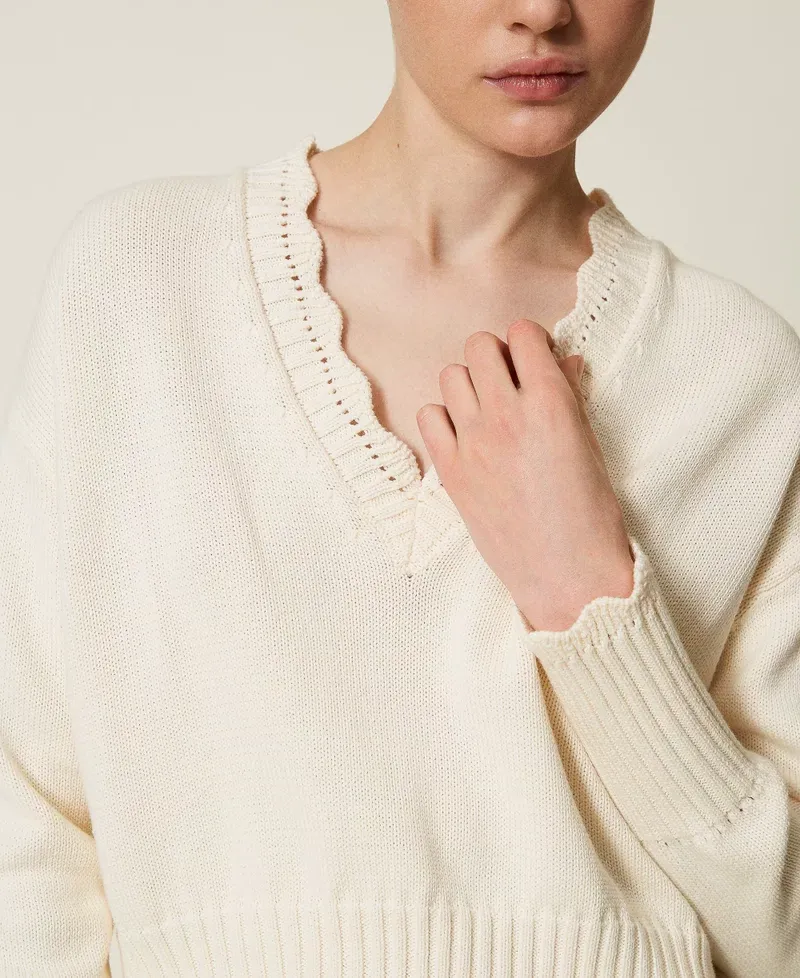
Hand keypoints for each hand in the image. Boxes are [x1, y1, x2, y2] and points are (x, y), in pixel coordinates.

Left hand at [416, 319, 634, 631]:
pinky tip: (463, 436)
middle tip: (509, 383)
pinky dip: (443, 418)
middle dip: (496, 357)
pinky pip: (428, 416)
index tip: (534, 360)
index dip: (529, 342)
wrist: (566, 575)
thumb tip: (561, 360)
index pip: (522, 334)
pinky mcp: (450, 471)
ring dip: (469, 384)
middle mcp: (506, 414)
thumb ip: (569, 396)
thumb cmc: (591, 514)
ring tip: (486, 409)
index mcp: (550, 403)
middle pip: (479, 346)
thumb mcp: (591, 446)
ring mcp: (473, 442)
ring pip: (450, 375)